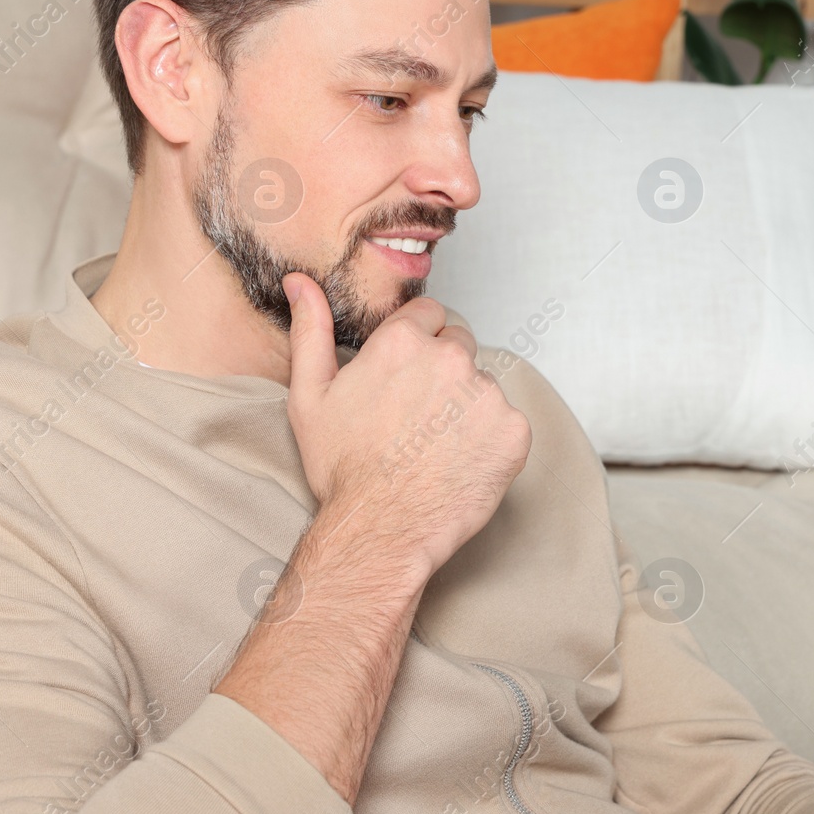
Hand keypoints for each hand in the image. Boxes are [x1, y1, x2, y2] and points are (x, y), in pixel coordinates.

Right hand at [282, 272, 530, 575]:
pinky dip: (491, 440)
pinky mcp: (513, 431)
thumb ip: (310, 330)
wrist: (381, 531)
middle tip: (417, 417)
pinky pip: (507, 422)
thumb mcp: (310, 396)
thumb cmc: (343, 470)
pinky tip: (460, 462)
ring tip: (436, 447)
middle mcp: (450, 359)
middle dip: (443, 371)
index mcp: (402, 343)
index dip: (417, 342)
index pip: (429, 313)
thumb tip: (300, 282)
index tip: (406, 376)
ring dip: (467, 407)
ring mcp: (486, 395)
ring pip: (482, 386)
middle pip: (459, 345)